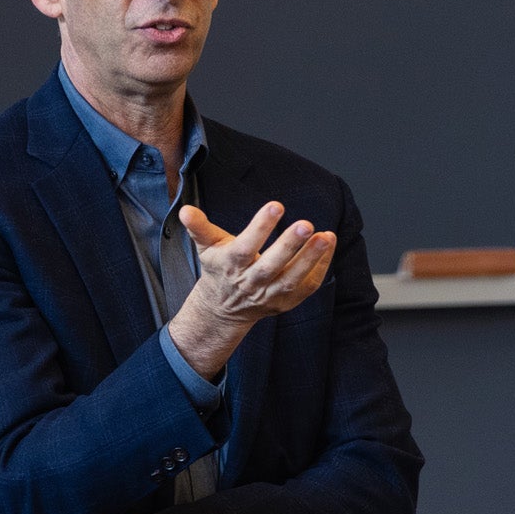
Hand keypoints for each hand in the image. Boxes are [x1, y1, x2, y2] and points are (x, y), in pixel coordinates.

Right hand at [166, 201, 335, 377]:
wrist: (224, 308)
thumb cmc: (219, 268)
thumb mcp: (206, 246)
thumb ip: (199, 227)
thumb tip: (185, 210)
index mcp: (231, 265)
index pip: (246, 246)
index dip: (260, 227)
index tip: (276, 205)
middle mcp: (251, 282)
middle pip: (271, 266)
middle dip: (289, 246)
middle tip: (307, 224)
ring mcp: (270, 295)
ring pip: (292, 279)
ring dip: (311, 259)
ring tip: (326, 236)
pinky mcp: (286, 302)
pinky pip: (307, 287)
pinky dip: (320, 268)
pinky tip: (328, 244)